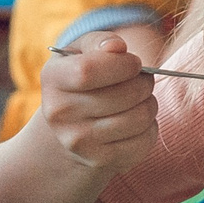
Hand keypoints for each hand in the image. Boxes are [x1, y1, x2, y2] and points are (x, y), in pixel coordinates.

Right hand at [36, 33, 159, 176]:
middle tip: (142, 82)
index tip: (133, 64)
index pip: (89, 70)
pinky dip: (150, 128)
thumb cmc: (83, 82)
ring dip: (149, 104)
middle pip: (124, 95)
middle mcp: (59, 113)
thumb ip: (98, 42)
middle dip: (144, 83)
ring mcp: (78, 141)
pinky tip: (137, 123)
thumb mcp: (82, 53)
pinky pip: (145, 140)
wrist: (70, 130)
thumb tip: (117, 47)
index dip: (123, 64)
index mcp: (53, 79)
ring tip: (140, 100)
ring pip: (139, 117)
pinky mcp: (100, 160)